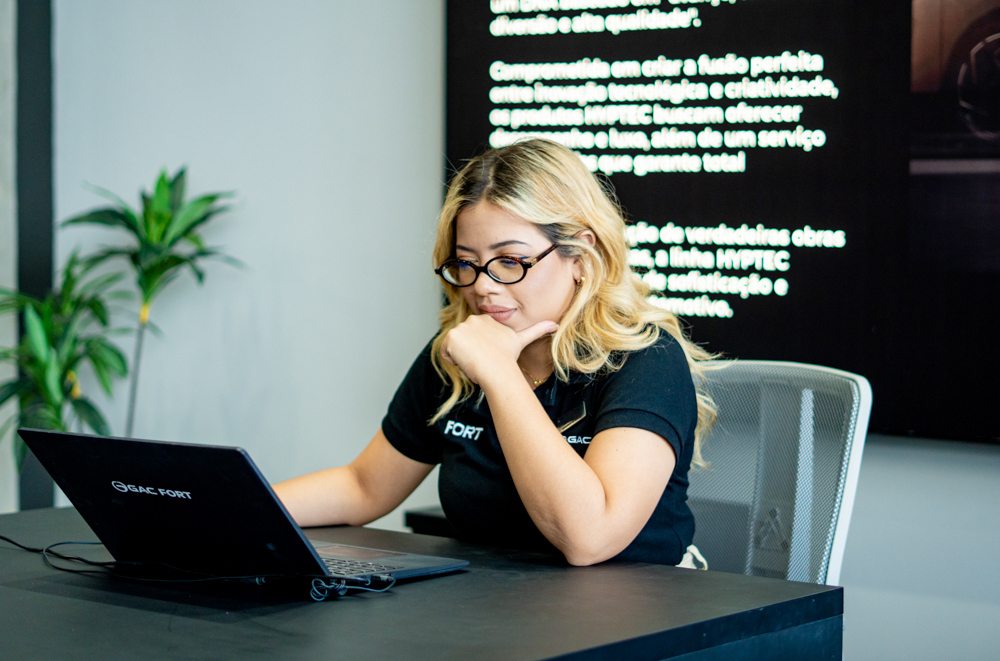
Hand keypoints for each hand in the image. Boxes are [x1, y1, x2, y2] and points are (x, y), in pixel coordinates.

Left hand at [441, 315, 557, 384]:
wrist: (498, 369)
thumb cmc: (509, 357)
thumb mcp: (522, 340)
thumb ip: (537, 330)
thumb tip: (556, 324)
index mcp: (485, 319)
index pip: (473, 338)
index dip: (480, 350)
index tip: (490, 354)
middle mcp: (471, 319)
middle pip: (462, 342)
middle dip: (470, 353)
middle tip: (484, 359)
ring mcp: (460, 328)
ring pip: (454, 347)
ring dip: (462, 357)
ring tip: (476, 360)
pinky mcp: (451, 338)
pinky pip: (446, 353)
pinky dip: (453, 361)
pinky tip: (466, 361)